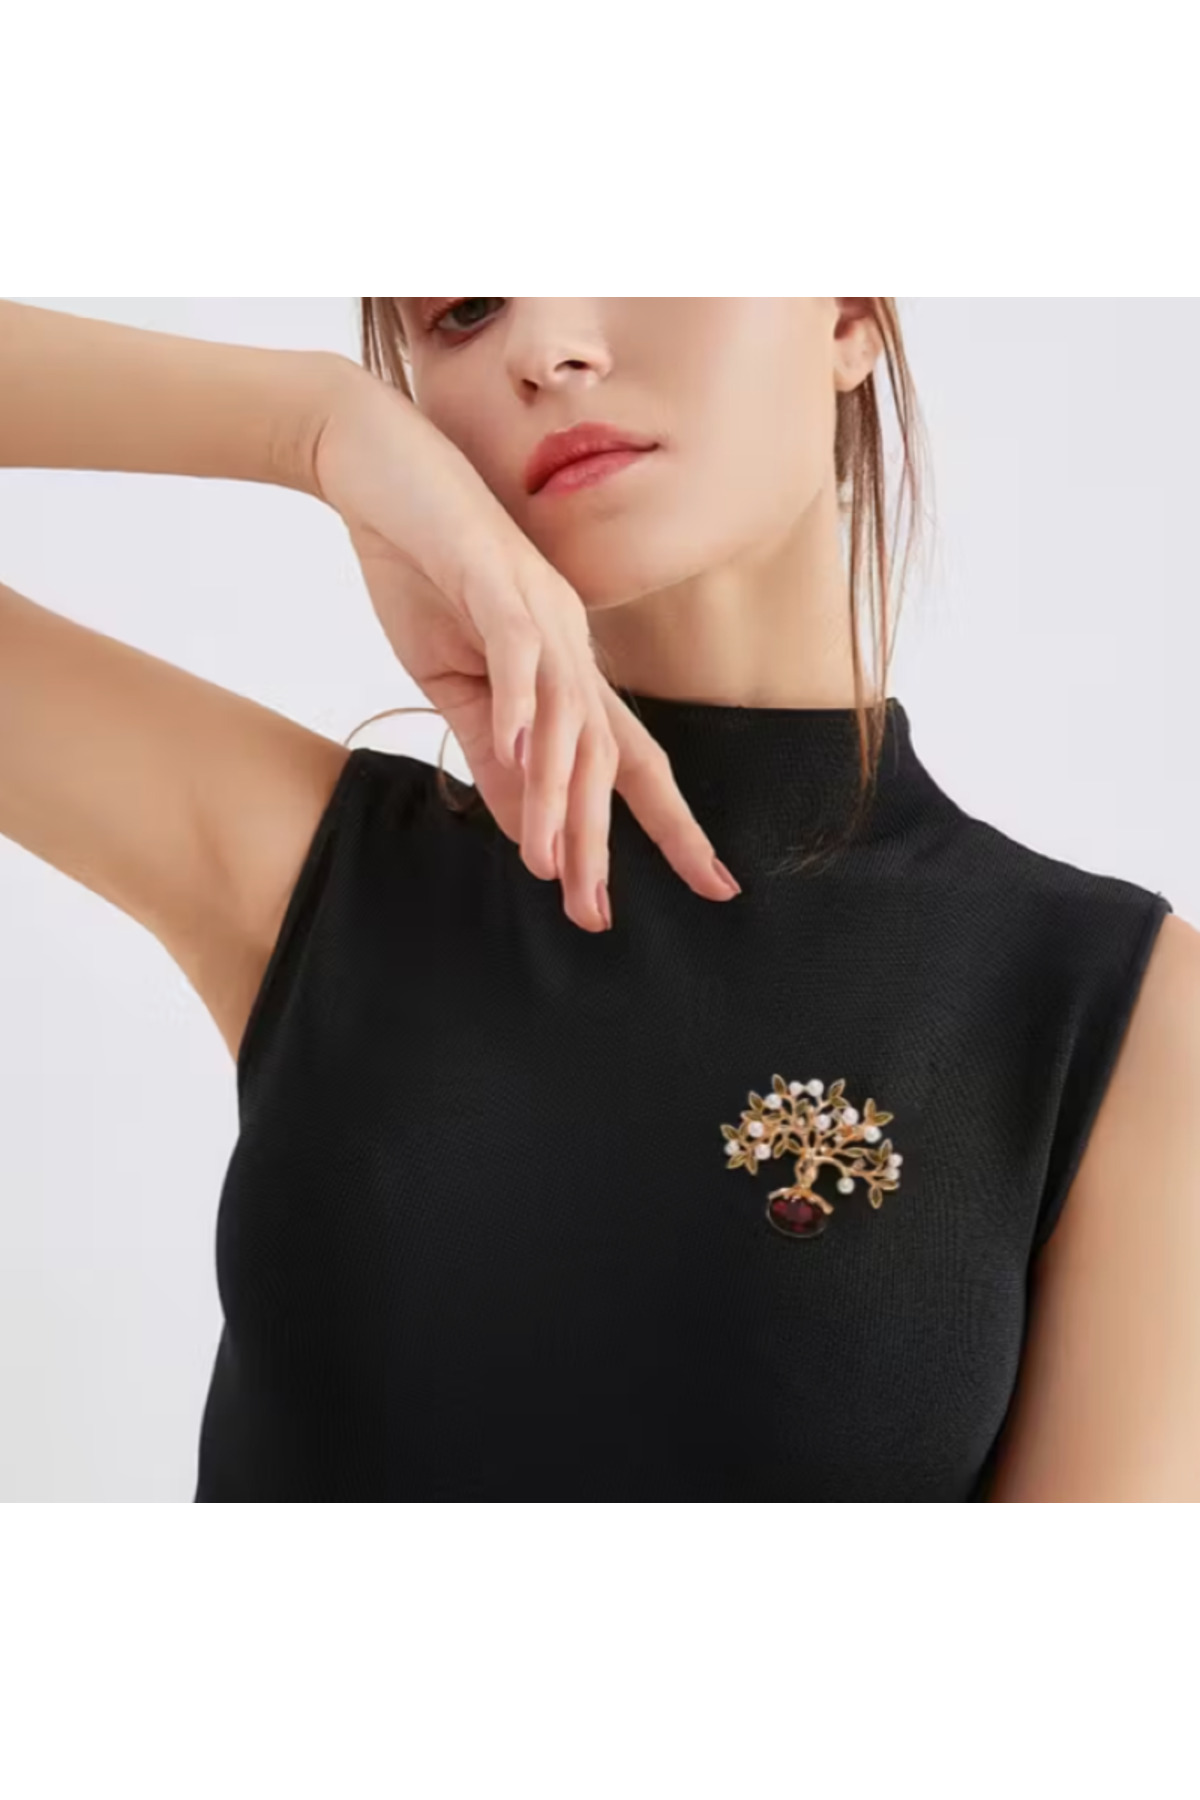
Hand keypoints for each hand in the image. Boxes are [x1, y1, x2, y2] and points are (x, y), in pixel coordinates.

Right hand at [311, 366, 740, 932]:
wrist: (376, 467)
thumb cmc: (419, 569)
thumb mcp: (453, 682)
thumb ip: (491, 752)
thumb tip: (524, 830)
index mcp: (567, 665)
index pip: (628, 759)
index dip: (670, 824)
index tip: (712, 885)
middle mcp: (571, 639)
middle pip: (608, 754)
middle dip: (607, 838)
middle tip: (598, 914)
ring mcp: (539, 606)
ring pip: (568, 716)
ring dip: (556, 794)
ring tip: (545, 862)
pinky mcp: (492, 576)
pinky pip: (517, 649)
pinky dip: (520, 703)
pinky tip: (516, 754)